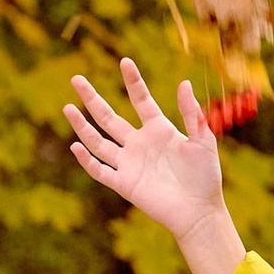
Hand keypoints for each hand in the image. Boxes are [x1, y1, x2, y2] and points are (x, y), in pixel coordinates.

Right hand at [65, 60, 247, 273]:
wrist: (200, 211)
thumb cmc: (205, 177)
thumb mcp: (203, 141)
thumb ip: (192, 114)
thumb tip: (184, 83)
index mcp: (159, 130)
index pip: (140, 100)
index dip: (133, 81)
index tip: (124, 61)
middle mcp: (139, 144)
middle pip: (109, 117)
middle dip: (92, 98)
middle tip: (75, 79)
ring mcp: (130, 163)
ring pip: (99, 141)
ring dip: (82, 126)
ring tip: (67, 107)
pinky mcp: (124, 184)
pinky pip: (100, 170)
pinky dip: (86, 160)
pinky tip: (74, 146)